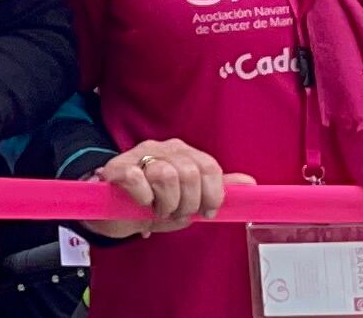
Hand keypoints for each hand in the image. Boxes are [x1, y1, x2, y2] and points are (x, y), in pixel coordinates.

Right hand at [86, 138, 242, 237]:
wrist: (113, 211)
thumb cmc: (152, 203)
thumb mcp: (188, 199)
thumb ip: (215, 189)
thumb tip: (249, 183)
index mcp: (183, 153)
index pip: (209, 166)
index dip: (212, 194)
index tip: (206, 211)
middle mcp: (162, 148)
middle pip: (190, 173)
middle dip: (187, 203)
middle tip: (176, 213)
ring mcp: (138, 155)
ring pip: (166, 175)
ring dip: (166, 203)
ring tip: (159, 210)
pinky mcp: (117, 167)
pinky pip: (138, 179)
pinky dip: (144, 198)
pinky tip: (141, 203)